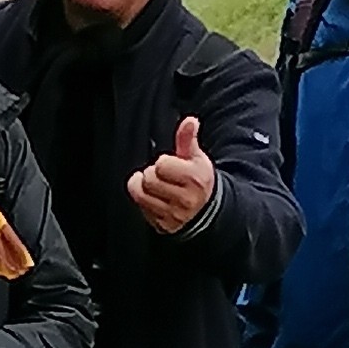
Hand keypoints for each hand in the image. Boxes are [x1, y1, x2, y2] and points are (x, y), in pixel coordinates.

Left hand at [127, 117, 216, 234]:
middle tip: (162, 176)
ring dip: (143, 187)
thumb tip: (190, 121)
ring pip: (141, 195)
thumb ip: (188, 139)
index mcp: (195, 178)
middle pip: (149, 180)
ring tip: (154, 184)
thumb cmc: (198, 179)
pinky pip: (142, 209)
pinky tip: (154, 197)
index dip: (163, 162)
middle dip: (152, 174)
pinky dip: (144, 202)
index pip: (162, 165)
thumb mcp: (195, 157)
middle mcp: (186, 199)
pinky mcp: (165, 226)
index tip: (169, 165)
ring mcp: (175, 215)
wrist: (207, 210)